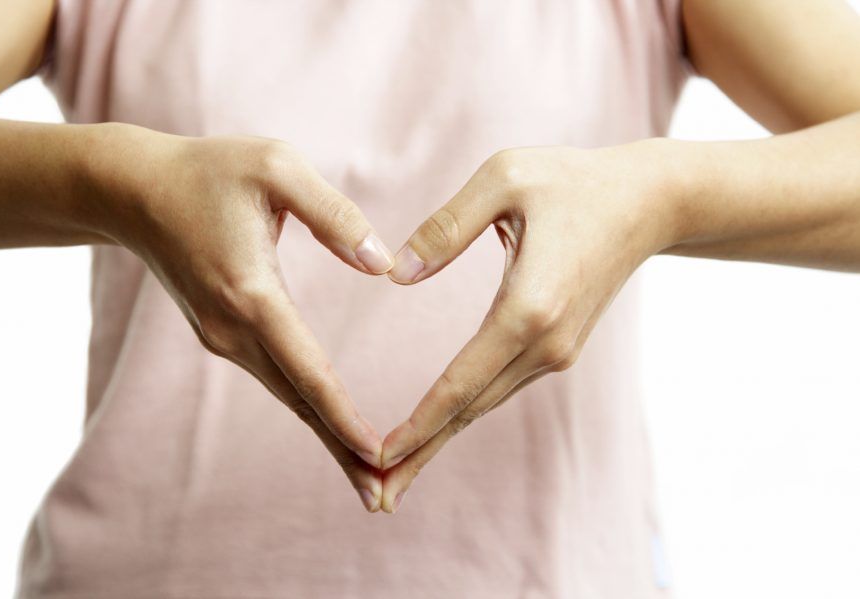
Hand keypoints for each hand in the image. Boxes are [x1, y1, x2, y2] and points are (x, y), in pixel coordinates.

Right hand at [89, 125, 394, 511]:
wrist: (134, 190)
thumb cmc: (209, 171)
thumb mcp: (276, 168)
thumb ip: (333, 214)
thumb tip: (382, 264)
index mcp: (250, 293)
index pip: (308, 368)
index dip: (344, 414)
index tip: (377, 454)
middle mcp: (234, 330)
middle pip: (299, 401)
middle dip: (341, 449)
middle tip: (384, 497)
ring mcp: (223, 338)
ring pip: (287, 396)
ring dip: (326, 435)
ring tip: (368, 479)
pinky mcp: (223, 335)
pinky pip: (275, 378)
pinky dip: (307, 407)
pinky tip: (331, 427)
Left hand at [378, 141, 678, 511]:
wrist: (649, 203)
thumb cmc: (573, 181)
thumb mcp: (505, 179)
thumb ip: (446, 227)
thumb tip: (396, 275)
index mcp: (529, 306)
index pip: (462, 381)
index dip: (418, 423)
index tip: (378, 458)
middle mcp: (546, 343)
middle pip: (470, 410)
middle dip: (421, 453)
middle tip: (374, 498)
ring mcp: (556, 351)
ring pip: (485, 404)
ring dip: (439, 439)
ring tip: (395, 476)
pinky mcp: (557, 348)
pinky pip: (499, 387)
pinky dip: (462, 412)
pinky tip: (437, 428)